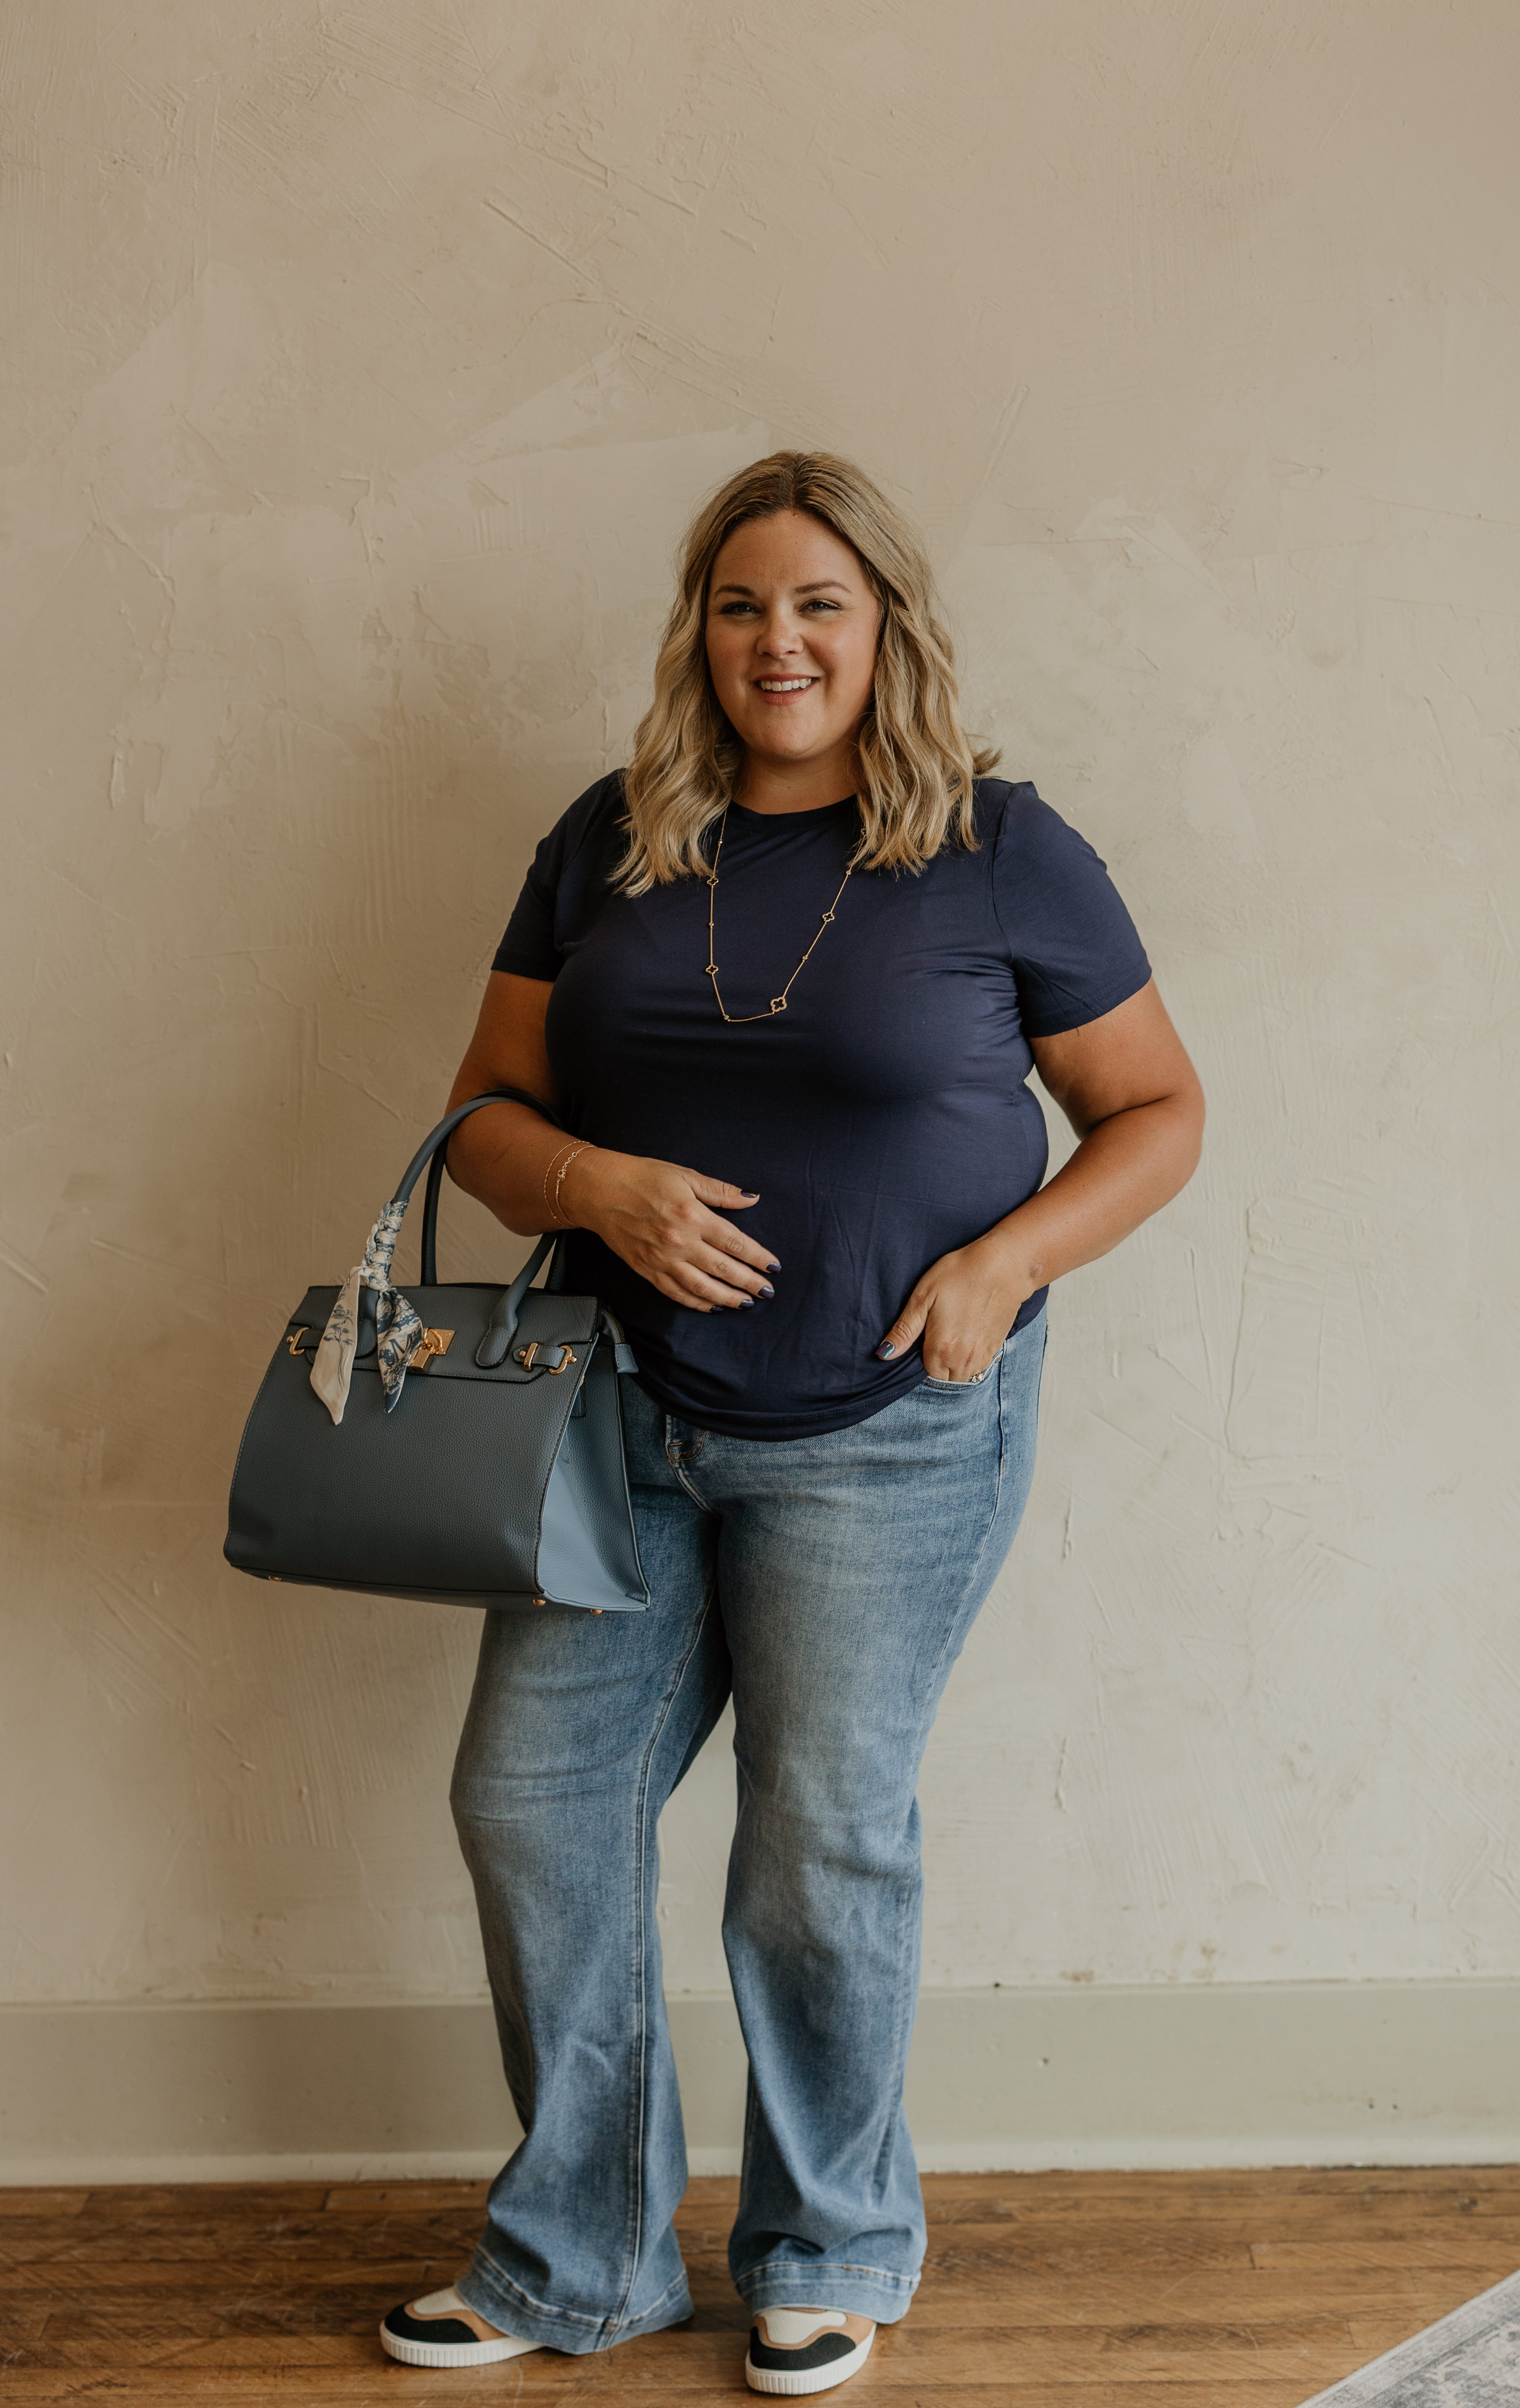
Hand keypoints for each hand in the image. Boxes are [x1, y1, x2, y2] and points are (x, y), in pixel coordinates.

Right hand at [565, 1149, 777, 1312]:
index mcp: (693, 1216)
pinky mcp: (647, 1270)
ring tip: (746, 1303)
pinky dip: (696, 1303)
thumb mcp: (685, 1176)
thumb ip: (721, 1191)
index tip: (774, 1267)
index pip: (735, 1243)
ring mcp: (662, 1260)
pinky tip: (712, 1306)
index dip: (758, 1257)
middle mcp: (680, 1242)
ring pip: (702, 1287)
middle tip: (768, 1292)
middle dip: (749, 1283)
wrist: (599, 1191)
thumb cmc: (642, 1177)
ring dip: (727, 1298)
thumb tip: (752, 1198)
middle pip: (723, 1269)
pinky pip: (676, 1293)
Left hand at [875, 1236, 1030, 1380]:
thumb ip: (904, 1330)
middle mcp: (963, 1359)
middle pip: (944, 1378)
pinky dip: (971, 1359)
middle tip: (940, 1334)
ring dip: (955, 1365)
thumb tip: (884, 1353)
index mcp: (941, 1349)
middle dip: (938, 1364)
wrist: (1005, 1266)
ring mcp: (983, 1356)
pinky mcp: (997, 1348)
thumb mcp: (924, 1296)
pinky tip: (969, 1335)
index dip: (922, 1356)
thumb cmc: (961, 1274)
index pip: (926, 1371)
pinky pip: (980, 1367)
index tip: (926, 1336)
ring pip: (963, 1376)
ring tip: (954, 1336)